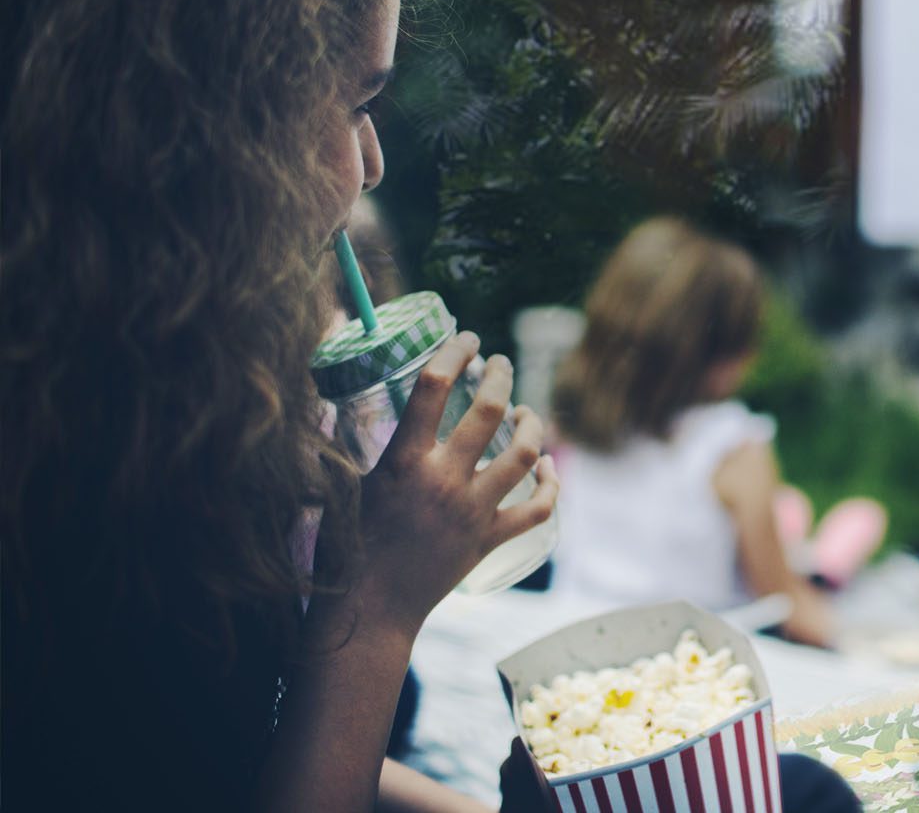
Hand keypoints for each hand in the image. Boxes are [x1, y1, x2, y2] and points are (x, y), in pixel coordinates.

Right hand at [354, 332, 559, 632]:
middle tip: (500, 363)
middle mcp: (444, 480)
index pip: (434, 386)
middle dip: (501, 375)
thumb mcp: (343, 484)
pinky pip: (536, 509)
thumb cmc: (345, 547)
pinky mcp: (489, 539)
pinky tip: (546, 468)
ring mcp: (472, 510)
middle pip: (490, 410)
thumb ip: (353, 445)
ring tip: (525, 412)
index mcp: (403, 460)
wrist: (369, 608)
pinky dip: (549, 485)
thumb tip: (347, 405)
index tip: (467, 338)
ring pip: (523, 454)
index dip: (455, 351)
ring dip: (532, 425)